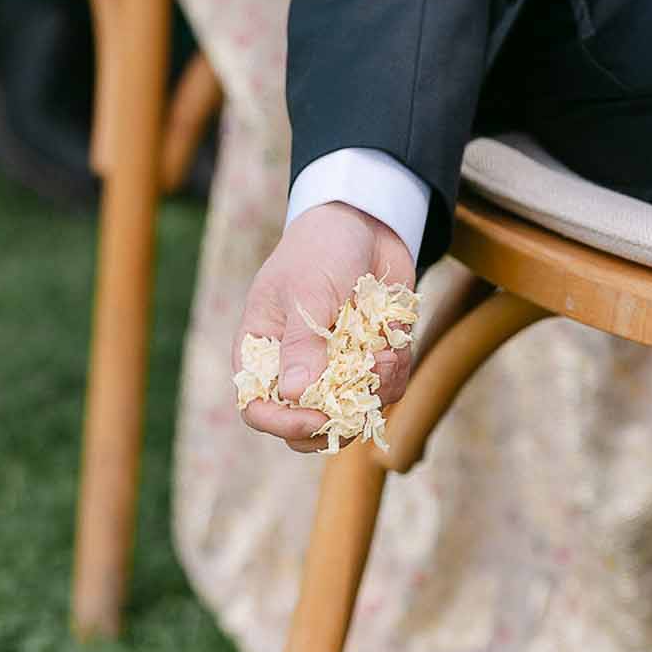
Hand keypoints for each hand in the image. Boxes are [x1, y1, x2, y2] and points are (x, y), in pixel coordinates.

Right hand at [233, 201, 415, 451]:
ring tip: (384, 351)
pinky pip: (384, 393)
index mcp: (262, 352)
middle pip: (305, 428)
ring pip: (351, 415)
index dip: (283, 423)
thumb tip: (294, 396)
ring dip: (374, 392)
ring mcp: (333, 370)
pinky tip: (394, 343)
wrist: (368, 223)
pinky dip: (394, 375)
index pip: (257, 408)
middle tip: (363, 392)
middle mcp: (294, 369)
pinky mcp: (368, 365)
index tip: (317, 415)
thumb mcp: (308, 290)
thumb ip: (303, 343)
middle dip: (338, 417)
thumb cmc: (322, 248)